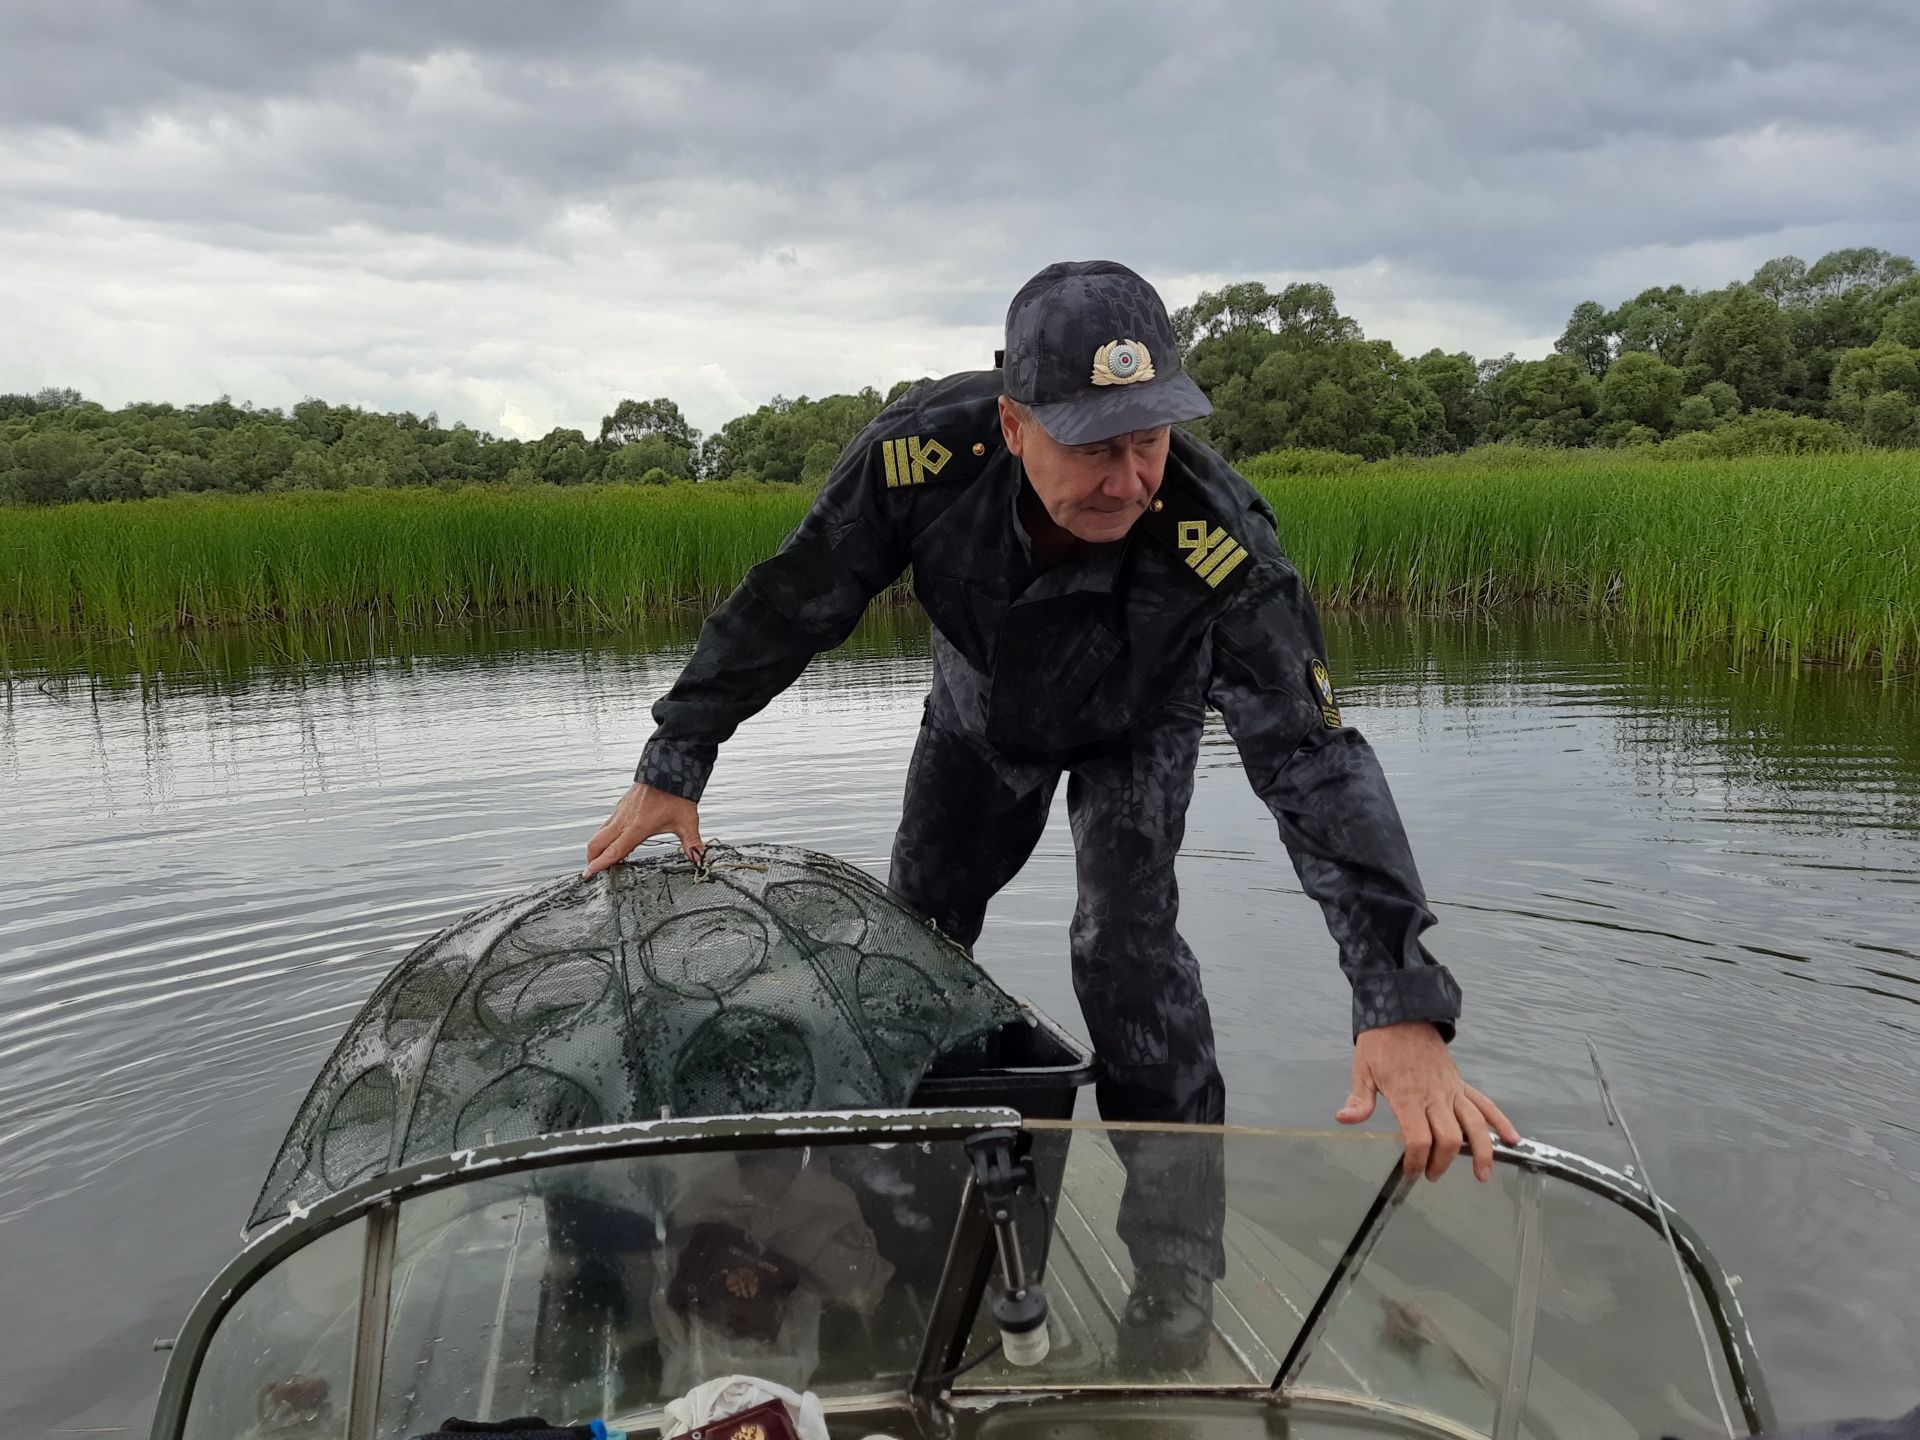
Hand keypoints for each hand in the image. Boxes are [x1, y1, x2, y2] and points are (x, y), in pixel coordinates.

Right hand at [583, 782, 703, 876]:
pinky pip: (606, 824)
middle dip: (592, 859)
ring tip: (600, 860)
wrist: (669, 769)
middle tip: (593, 871)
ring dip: (596, 847)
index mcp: (637, 827)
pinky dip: (603, 836)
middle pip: (597, 843)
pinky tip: (613, 841)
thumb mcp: (687, 822)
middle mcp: (624, 820)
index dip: (600, 864)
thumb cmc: (676, 794)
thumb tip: (699, 858)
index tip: (590, 874)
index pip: (613, 851)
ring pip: (599, 833)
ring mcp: (620, 812)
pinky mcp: (621, 806)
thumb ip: (692, 843)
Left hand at [1336, 1021, 1519, 1182]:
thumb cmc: (1380, 1044)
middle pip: (1449, 1138)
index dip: (1417, 1161)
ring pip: (1475, 1124)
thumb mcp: (1362, 1070)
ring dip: (1483, 1152)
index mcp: (1408, 1097)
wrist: (1402, 1013)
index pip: (1419, 1139)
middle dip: (1443, 1163)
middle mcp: (1435, 1096)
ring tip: (1483, 1175)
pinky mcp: (1460, 1083)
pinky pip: (1485, 1104)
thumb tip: (1344, 1119)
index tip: (1411, 1173)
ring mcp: (1452, 1089)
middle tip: (1432, 1175)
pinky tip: (1512, 1138)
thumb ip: (1359, 1100)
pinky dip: (1501, 1121)